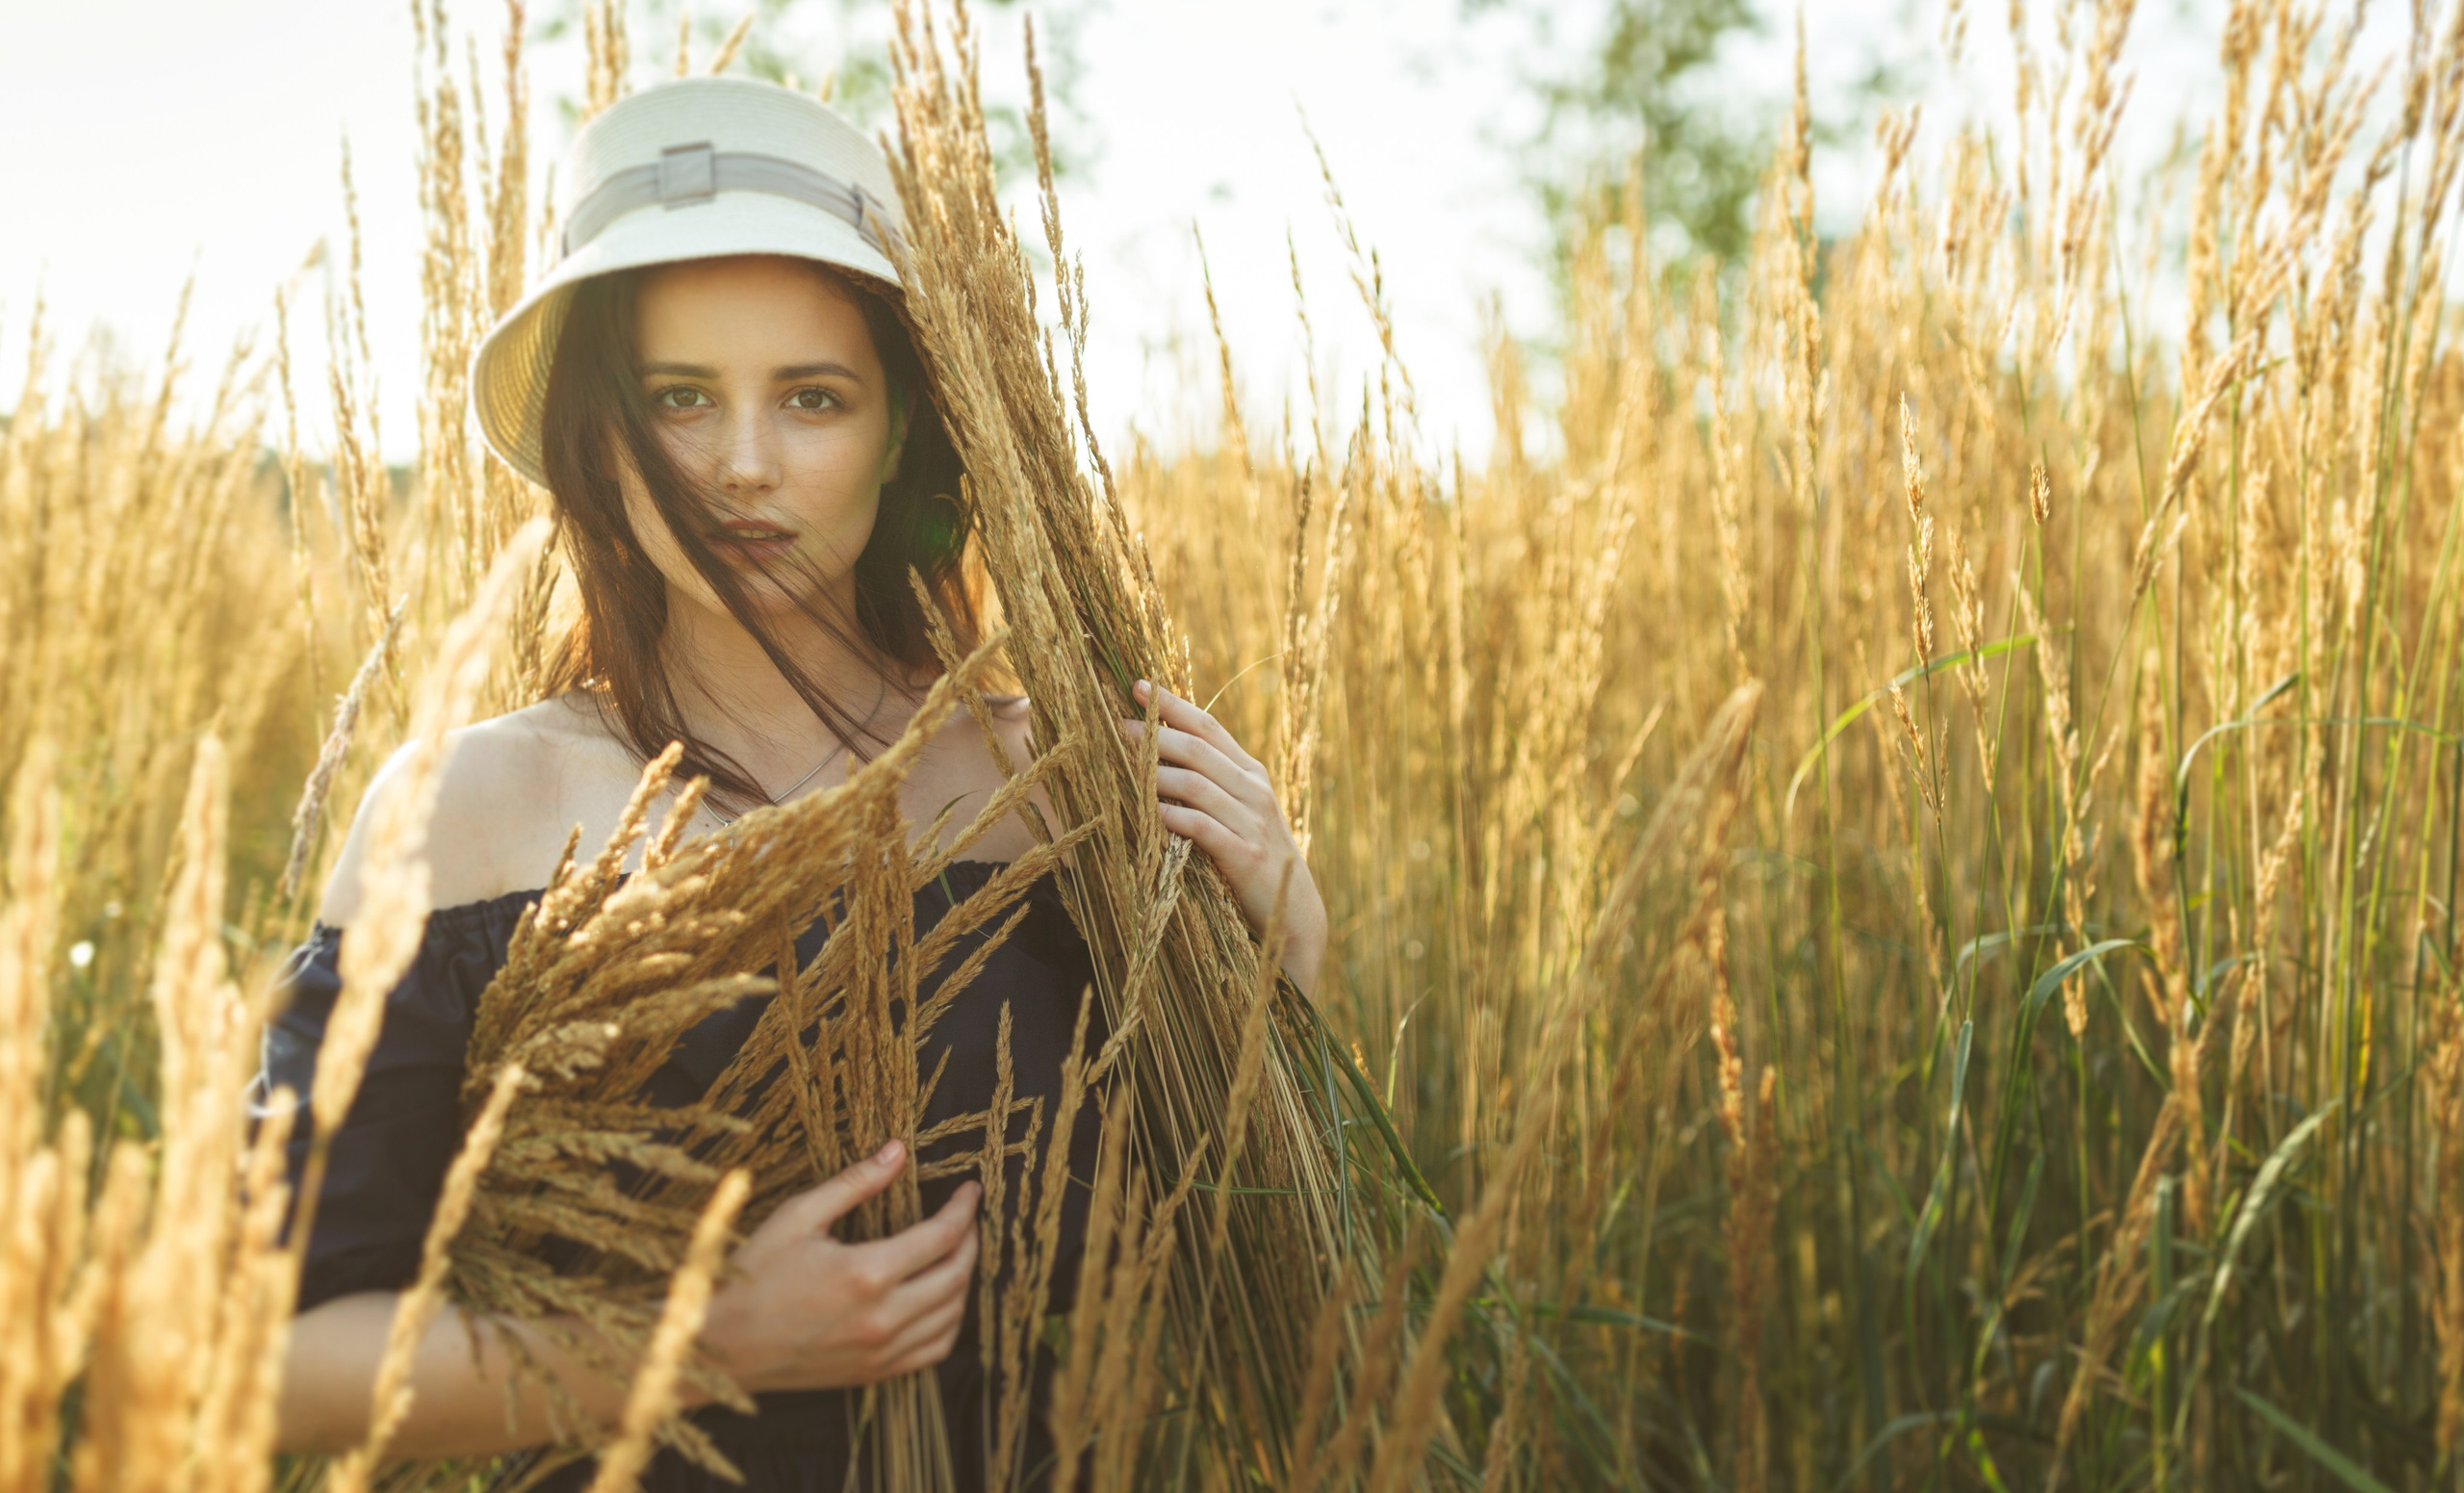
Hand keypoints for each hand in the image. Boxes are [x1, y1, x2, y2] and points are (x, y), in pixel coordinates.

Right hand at [697, 1140, 977, 1391]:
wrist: (723, 1344)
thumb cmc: (754, 1274)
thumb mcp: (799, 1216)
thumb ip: (854, 1183)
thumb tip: (899, 1151)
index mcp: (866, 1274)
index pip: (941, 1237)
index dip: (963, 1210)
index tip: (970, 1191)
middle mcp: (882, 1318)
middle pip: (956, 1276)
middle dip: (971, 1241)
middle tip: (968, 1218)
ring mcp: (880, 1352)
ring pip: (952, 1316)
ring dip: (964, 1281)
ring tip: (956, 1253)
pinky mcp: (874, 1373)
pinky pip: (934, 1350)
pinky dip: (949, 1323)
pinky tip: (940, 1300)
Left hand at [1123, 679, 1328, 994]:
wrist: (1295, 913)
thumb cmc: (1256, 859)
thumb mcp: (1241, 813)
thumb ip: (1211, 785)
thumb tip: (1160, 759)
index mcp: (1251, 774)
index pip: (1210, 727)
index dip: (1174, 705)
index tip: (1139, 686)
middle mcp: (1254, 790)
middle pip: (1199, 750)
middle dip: (1156, 735)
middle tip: (1120, 726)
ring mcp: (1252, 822)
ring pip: (1196, 784)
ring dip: (1157, 772)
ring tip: (1124, 766)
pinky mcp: (1245, 855)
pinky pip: (1201, 827)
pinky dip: (1173, 817)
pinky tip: (1150, 813)